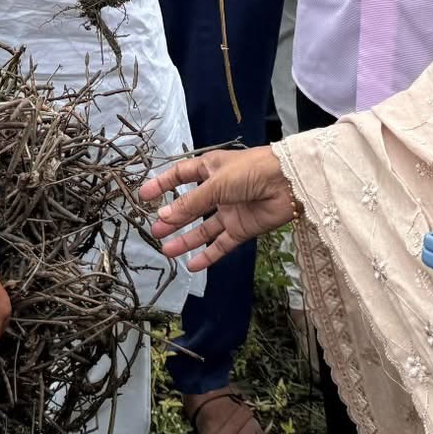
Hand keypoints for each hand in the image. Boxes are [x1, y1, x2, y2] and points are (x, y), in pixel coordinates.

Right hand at [138, 146, 296, 271]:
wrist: (289, 183)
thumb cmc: (250, 171)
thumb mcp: (215, 183)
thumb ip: (190, 203)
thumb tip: (164, 216)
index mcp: (210, 168)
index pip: (181, 176)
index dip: (163, 185)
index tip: (144, 196)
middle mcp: (218, 190)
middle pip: (190, 206)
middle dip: (172, 218)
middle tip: (153, 230)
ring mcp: (230, 211)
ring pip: (202, 229)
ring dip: (185, 239)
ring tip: (165, 250)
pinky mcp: (241, 229)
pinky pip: (221, 244)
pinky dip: (207, 255)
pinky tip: (192, 265)